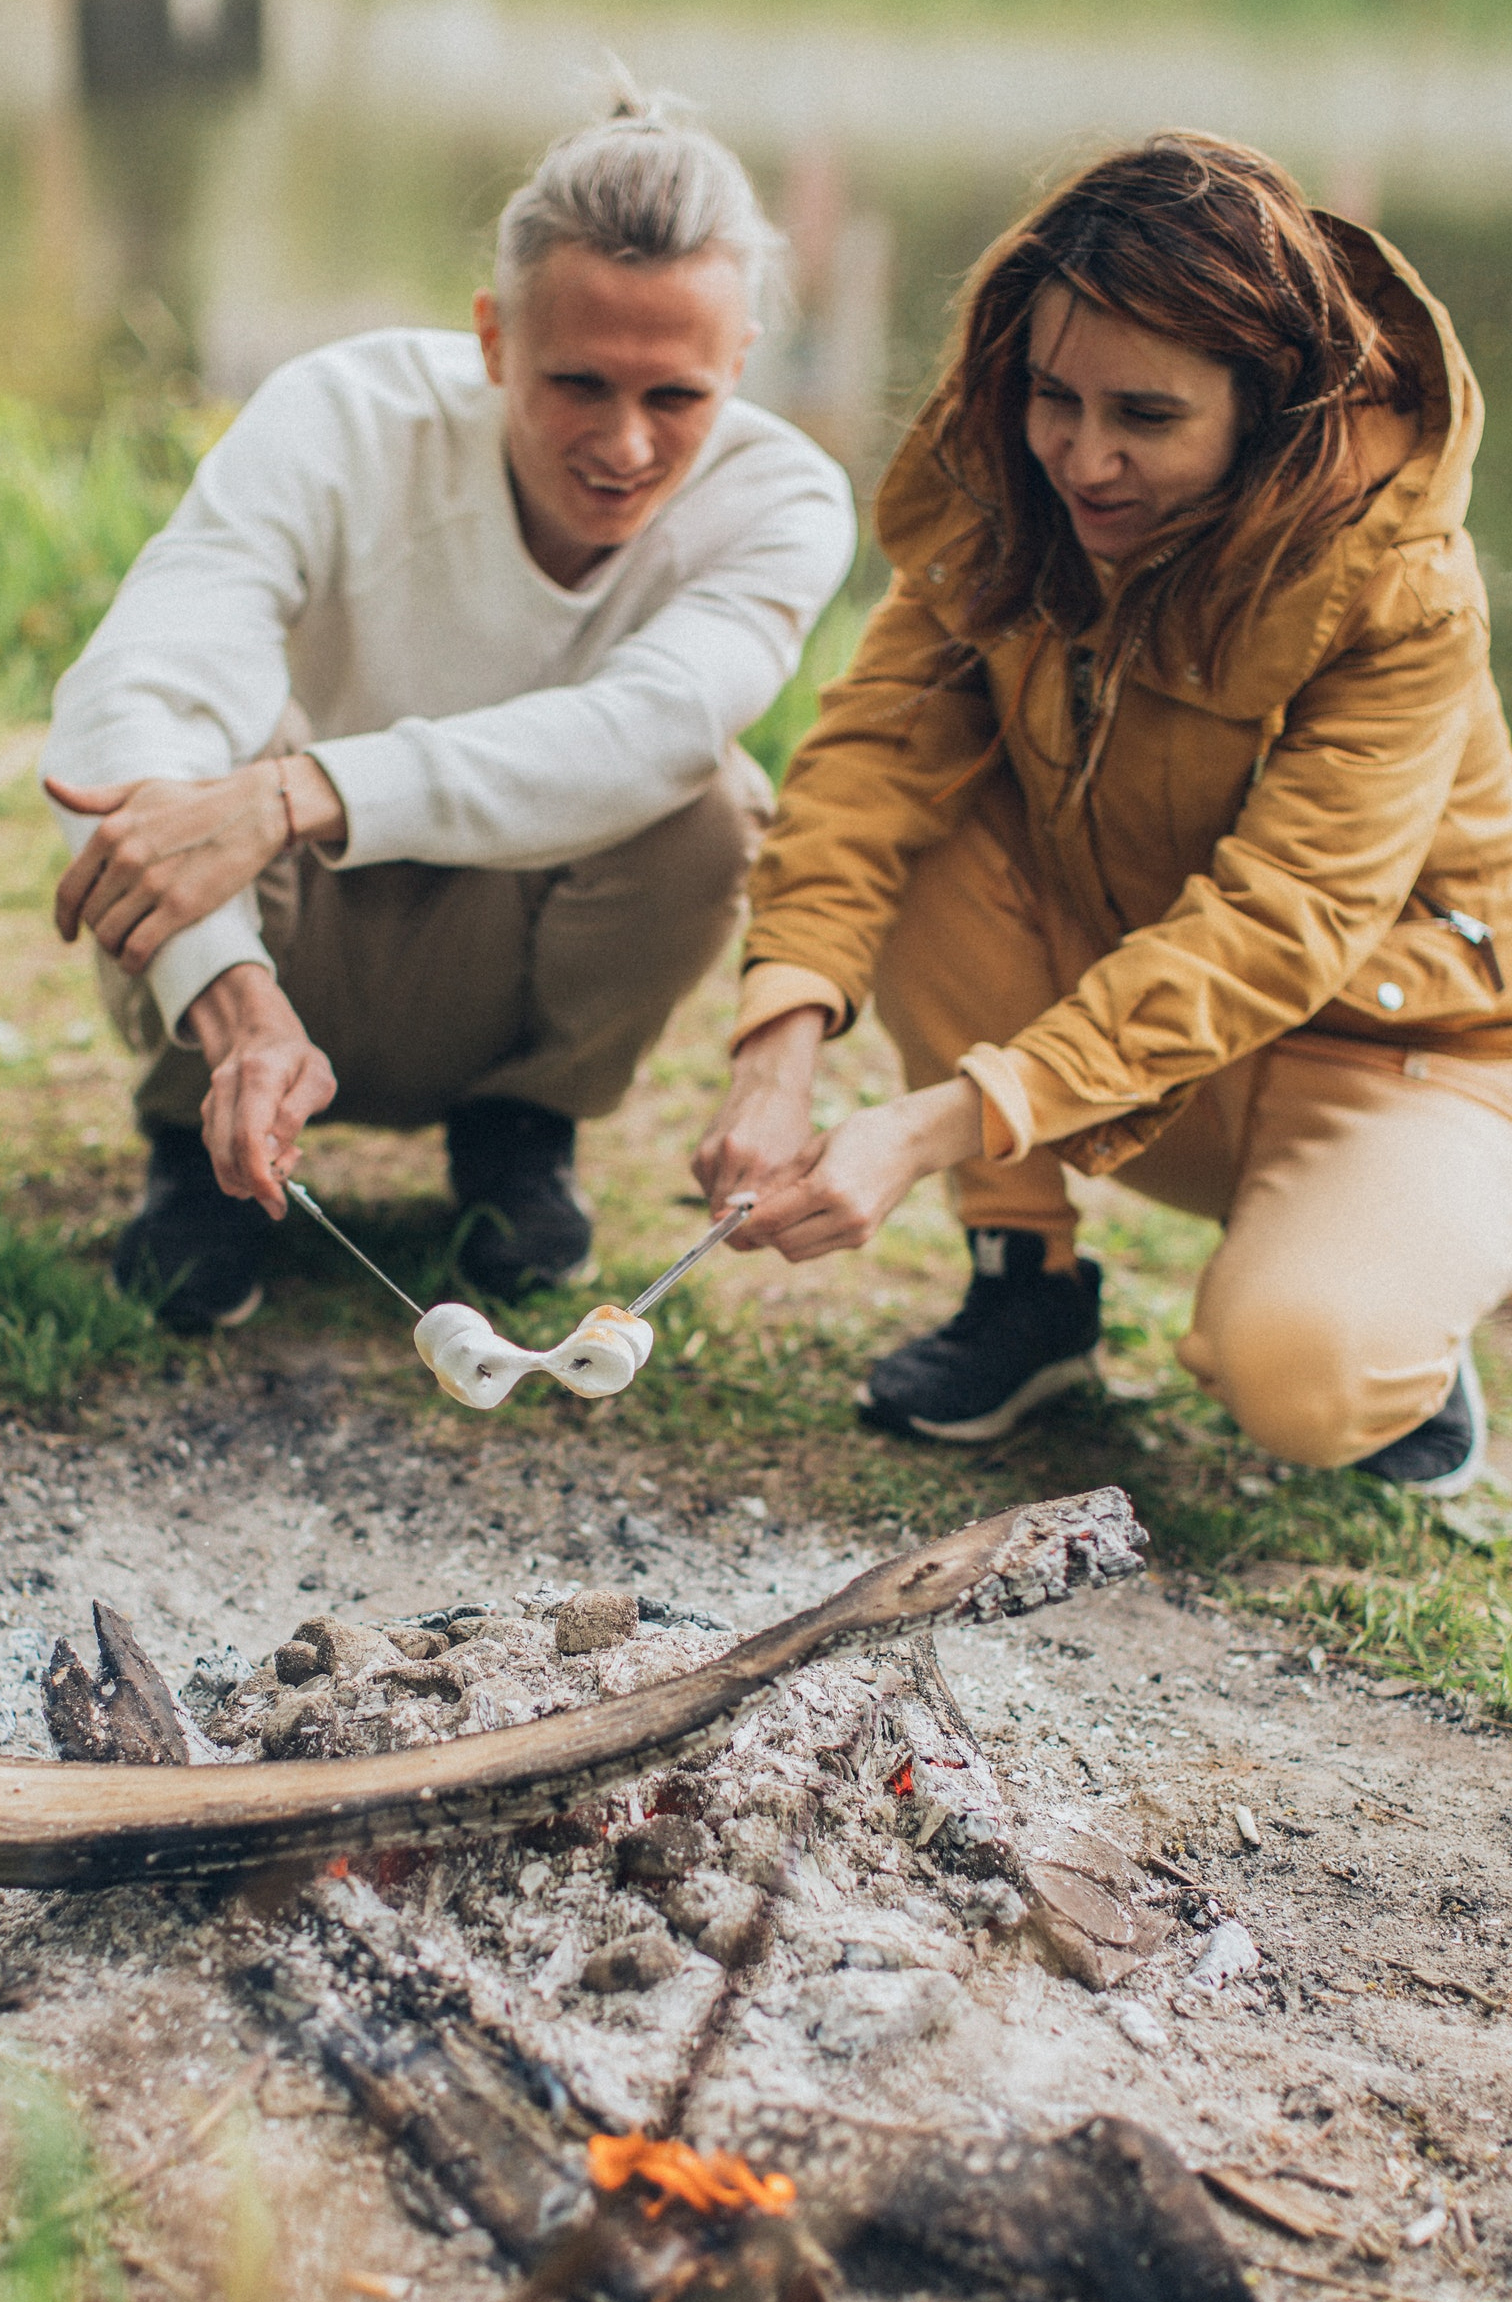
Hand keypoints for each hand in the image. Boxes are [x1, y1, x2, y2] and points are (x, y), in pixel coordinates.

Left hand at [48, 754, 345, 973]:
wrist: (252, 811)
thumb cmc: (195, 800)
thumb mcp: (140, 791)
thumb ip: (94, 797)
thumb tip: (50, 786)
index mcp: (111, 831)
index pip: (70, 888)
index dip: (63, 918)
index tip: (68, 932)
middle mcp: (126, 857)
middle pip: (92, 916)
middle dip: (99, 931)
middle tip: (116, 935)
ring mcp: (153, 884)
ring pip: (111, 935)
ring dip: (115, 949)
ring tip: (128, 949)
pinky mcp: (181, 906)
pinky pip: (139, 947)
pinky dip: (133, 962)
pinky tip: (137, 963)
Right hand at [187, 965, 336, 1215]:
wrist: (262, 1035)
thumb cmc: (298, 1061)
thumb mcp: (317, 1079)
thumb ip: (296, 1114)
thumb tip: (272, 1154)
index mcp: (258, 1076)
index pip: (249, 1136)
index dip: (260, 1176)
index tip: (277, 1204)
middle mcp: (227, 1087)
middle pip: (228, 1153)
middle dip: (255, 1186)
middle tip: (282, 1199)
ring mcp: (213, 1102)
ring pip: (219, 1156)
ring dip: (249, 1177)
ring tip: (285, 1159)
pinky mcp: (209, 1116)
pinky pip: (219, 1153)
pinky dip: (242, 1165)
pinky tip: (269, 1153)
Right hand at [693, 1006, 826, 1225]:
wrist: (768, 1088)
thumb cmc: (790, 1128)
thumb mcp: (794, 1164)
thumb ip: (777, 1200)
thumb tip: (761, 1238)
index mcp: (762, 1161)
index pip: (746, 1220)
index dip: (751, 1237)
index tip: (760, 1240)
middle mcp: (732, 1156)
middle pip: (722, 1218)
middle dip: (738, 1228)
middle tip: (757, 1227)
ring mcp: (710, 1154)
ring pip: (713, 1206)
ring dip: (728, 1209)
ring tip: (752, 1195)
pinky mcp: (698, 1156)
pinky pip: (708, 1189)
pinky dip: (721, 1190)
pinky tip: (739, 1174)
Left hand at [737, 1078, 982, 1262]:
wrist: (910, 1143)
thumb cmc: (859, 1134)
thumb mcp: (813, 1148)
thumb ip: (778, 1181)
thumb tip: (741, 1205)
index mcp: (829, 1188)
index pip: (772, 1218)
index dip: (741, 1222)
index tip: (720, 1220)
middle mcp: (845, 1216)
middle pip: (782, 1242)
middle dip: (758, 1233)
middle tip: (743, 1217)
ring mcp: (856, 1231)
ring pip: (797, 1252)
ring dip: (777, 1239)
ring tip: (770, 1214)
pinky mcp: (862, 1239)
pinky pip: (816, 1249)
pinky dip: (798, 1238)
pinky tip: (795, 1217)